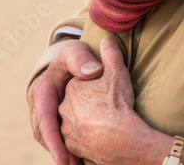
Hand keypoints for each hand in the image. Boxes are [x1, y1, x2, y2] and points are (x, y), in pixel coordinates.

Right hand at [28, 38, 103, 164]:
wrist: (70, 59)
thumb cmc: (73, 56)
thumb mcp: (75, 52)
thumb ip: (81, 59)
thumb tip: (94, 71)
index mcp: (42, 91)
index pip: (44, 120)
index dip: (53, 140)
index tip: (62, 159)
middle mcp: (39, 106)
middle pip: (44, 135)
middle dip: (57, 152)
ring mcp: (45, 114)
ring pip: (50, 138)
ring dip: (61, 154)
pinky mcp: (54, 119)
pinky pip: (58, 136)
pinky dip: (66, 149)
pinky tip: (79, 160)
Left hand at [60, 36, 161, 164]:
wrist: (119, 137)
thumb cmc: (117, 103)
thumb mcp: (116, 72)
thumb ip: (111, 53)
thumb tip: (107, 39)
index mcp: (72, 87)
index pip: (80, 83)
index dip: (93, 85)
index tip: (106, 89)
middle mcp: (64, 107)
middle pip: (75, 103)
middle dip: (87, 105)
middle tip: (104, 108)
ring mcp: (66, 128)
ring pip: (74, 122)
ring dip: (84, 123)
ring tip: (101, 125)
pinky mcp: (71, 145)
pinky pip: (75, 139)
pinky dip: (84, 138)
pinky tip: (97, 136)